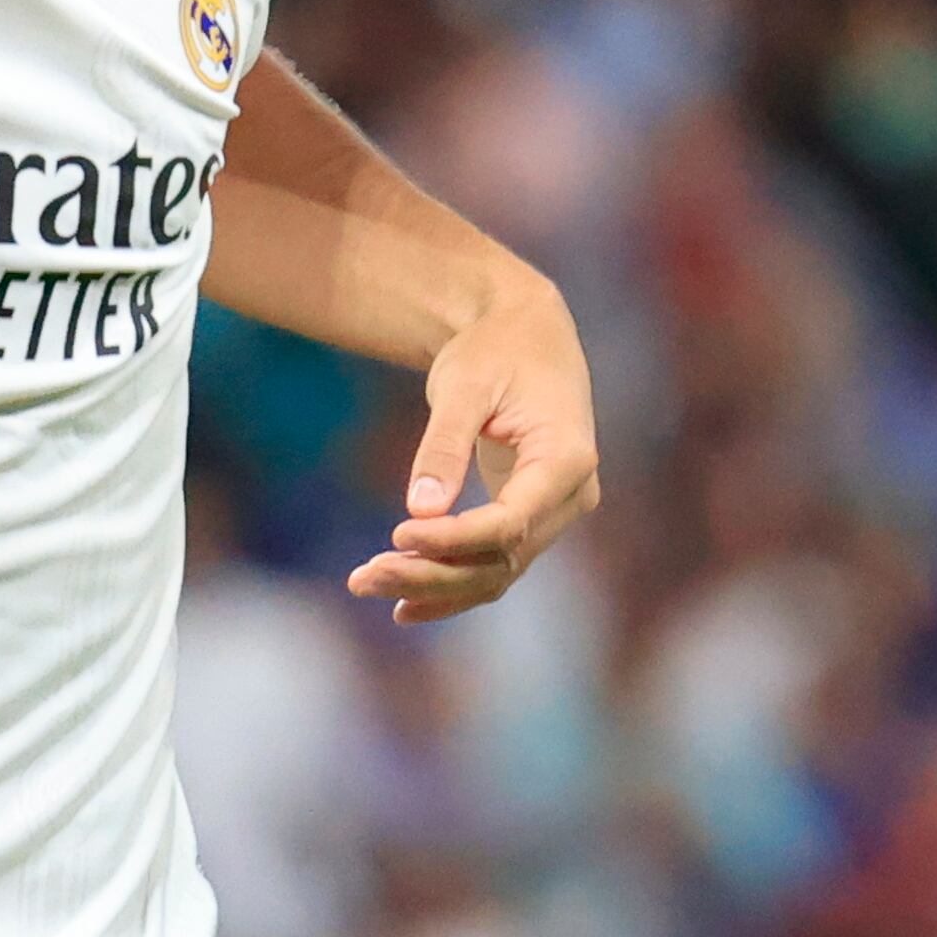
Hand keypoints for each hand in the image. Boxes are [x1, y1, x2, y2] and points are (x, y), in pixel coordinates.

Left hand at [347, 275, 600, 625]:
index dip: (454, 540)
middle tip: (364, 576)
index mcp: (568, 458)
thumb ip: (445, 445)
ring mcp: (555, 512)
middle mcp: (572, 496)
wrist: (526, 333)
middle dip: (432, 575)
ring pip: (497, 572)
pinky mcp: (532, 518)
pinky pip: (495, 566)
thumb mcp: (464, 383)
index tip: (397, 535)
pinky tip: (404, 603)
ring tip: (367, 583)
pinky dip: (451, 586)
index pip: (511, 523)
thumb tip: (420, 510)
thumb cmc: (495, 348)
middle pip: (502, 559)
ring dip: (434, 587)